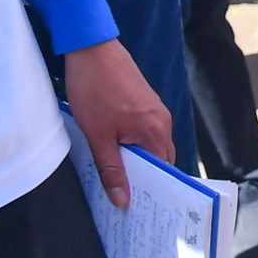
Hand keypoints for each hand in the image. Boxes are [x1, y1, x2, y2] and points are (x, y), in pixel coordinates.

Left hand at [63, 37, 171, 208]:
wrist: (92, 50)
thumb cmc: (95, 90)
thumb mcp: (97, 136)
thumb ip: (111, 170)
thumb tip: (122, 201)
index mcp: (156, 130)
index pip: (165, 170)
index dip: (154, 190)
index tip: (140, 207)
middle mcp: (163, 121)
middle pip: (161, 158)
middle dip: (147, 178)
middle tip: (126, 199)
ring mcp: (156, 110)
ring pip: (152, 145)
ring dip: (138, 161)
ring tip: (119, 178)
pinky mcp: (146, 104)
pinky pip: (146, 133)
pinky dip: (135, 146)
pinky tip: (116, 152)